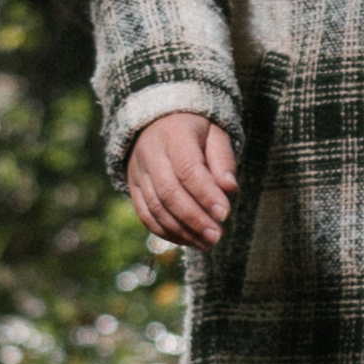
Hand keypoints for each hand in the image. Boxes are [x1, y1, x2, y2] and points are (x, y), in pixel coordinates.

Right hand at [123, 110, 241, 247]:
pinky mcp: (133, 187)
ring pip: (155, 207)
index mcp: (174, 136)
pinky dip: (165, 231)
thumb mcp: (215, 132)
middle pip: (169, 193)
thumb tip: (230, 189)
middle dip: (194, 219)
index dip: (206, 194)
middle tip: (216, 237)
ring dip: (181, 230)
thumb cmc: (196, 129)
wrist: (157, 120)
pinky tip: (187, 240)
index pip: (188, 170)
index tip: (225, 215)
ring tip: (206, 244)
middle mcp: (150, 154)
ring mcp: (138, 172)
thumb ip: (223, 159)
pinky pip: (145, 214)